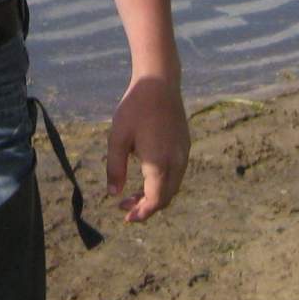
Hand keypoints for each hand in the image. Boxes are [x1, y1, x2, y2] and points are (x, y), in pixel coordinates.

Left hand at [106, 75, 189, 222]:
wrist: (159, 83)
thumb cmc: (135, 108)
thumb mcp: (117, 138)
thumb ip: (115, 168)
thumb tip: (113, 194)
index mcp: (159, 164)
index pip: (155, 201)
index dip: (141, 213)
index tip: (126, 217)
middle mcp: (176, 162)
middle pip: (165, 197)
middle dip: (146, 206)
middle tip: (125, 206)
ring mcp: (183, 153)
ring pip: (173, 186)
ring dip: (155, 195)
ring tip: (133, 193)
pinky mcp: (185, 145)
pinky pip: (176, 173)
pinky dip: (163, 182)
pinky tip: (147, 175)